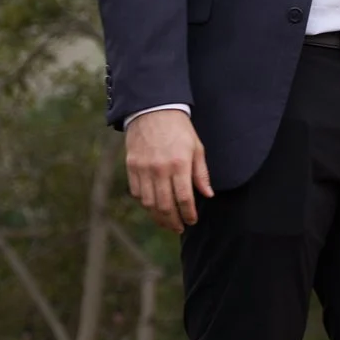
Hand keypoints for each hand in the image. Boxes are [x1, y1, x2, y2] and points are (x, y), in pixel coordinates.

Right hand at [125, 108, 212, 230]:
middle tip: (179, 228)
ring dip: (158, 217)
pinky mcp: (131, 167)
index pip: (184, 198)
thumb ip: (201, 173)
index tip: (192, 221)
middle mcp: (160, 169)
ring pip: (149, 203)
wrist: (153, 110)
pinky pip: (136, 193)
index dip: (188, 214)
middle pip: (165, 206)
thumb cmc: (179, 129)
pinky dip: (145, 204)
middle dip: (173, 222)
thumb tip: (208, 194)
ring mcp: (143, 169)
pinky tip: (153, 207)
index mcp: (179, 164)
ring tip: (166, 223)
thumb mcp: (197, 148)